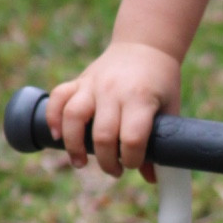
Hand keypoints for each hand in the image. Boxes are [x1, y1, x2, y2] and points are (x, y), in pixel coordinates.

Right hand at [45, 43, 181, 179]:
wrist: (146, 44)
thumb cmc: (162, 81)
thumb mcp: (170, 108)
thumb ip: (163, 141)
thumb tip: (152, 178)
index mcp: (141, 98)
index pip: (132, 138)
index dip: (132, 160)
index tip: (133, 164)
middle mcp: (114, 90)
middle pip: (102, 134)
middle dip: (107, 162)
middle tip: (114, 170)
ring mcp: (94, 83)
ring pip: (73, 116)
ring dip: (74, 145)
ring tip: (80, 163)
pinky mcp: (80, 80)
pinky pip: (58, 97)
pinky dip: (52, 117)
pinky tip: (55, 135)